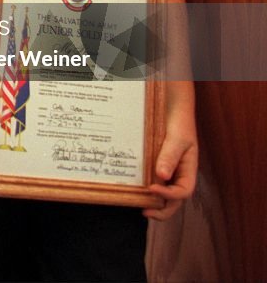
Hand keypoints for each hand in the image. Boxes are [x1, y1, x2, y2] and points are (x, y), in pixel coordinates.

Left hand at [144, 104, 197, 219]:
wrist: (173, 112)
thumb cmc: (178, 125)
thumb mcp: (176, 139)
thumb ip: (169, 156)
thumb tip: (162, 176)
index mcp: (188, 171)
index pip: (183, 191)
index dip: (169, 195)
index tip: (152, 188)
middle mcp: (179, 176)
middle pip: (175, 201)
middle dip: (162, 211)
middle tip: (145, 212)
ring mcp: (168, 173)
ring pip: (164, 195)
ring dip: (153, 203)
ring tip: (138, 204)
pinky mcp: (156, 168)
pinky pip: (153, 182)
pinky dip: (146, 190)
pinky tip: (135, 190)